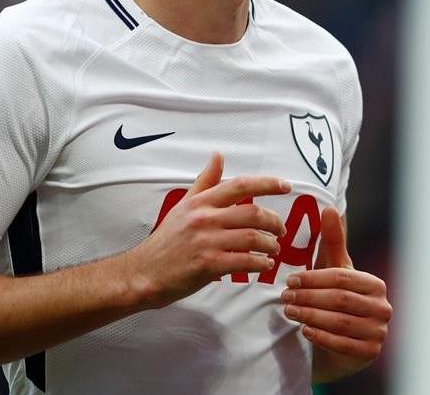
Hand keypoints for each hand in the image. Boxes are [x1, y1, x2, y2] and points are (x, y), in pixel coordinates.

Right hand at [126, 153, 290, 308]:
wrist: (143, 273)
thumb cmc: (166, 241)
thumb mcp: (183, 206)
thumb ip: (204, 182)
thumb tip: (218, 155)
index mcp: (201, 203)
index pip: (240, 185)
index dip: (267, 184)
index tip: (286, 186)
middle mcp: (204, 218)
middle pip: (252, 213)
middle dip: (274, 222)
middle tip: (281, 230)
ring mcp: (206, 242)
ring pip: (252, 237)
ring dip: (270, 244)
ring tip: (274, 249)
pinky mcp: (208, 265)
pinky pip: (244, 261)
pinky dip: (260, 263)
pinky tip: (264, 264)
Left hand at [282, 207, 391, 381]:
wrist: (343, 342)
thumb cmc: (337, 299)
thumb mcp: (335, 270)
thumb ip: (332, 241)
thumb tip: (328, 208)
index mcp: (375, 284)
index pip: (342, 278)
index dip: (314, 278)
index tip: (290, 280)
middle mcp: (382, 307)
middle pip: (340, 300)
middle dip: (309, 297)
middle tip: (284, 297)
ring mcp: (379, 331)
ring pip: (339, 322)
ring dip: (310, 316)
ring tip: (288, 311)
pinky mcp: (370, 352)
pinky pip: (343, 344)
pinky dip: (321, 337)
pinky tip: (304, 330)